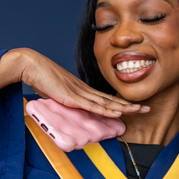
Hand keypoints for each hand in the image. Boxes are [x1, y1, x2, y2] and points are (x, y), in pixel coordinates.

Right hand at [0, 48, 147, 117]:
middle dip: (130, 105)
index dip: (121, 103)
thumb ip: (64, 100)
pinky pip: (93, 106)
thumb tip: (67, 106)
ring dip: (124, 108)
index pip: (106, 99)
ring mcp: (80, 93)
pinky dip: (106, 110)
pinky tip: (118, 112)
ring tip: (140, 110)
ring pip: (107, 103)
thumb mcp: (57, 92)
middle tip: (147, 108)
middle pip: (112, 100)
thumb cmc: (41, 78)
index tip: (134, 107)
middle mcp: (85, 91)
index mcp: (82, 90)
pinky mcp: (72, 97)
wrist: (32, 66)